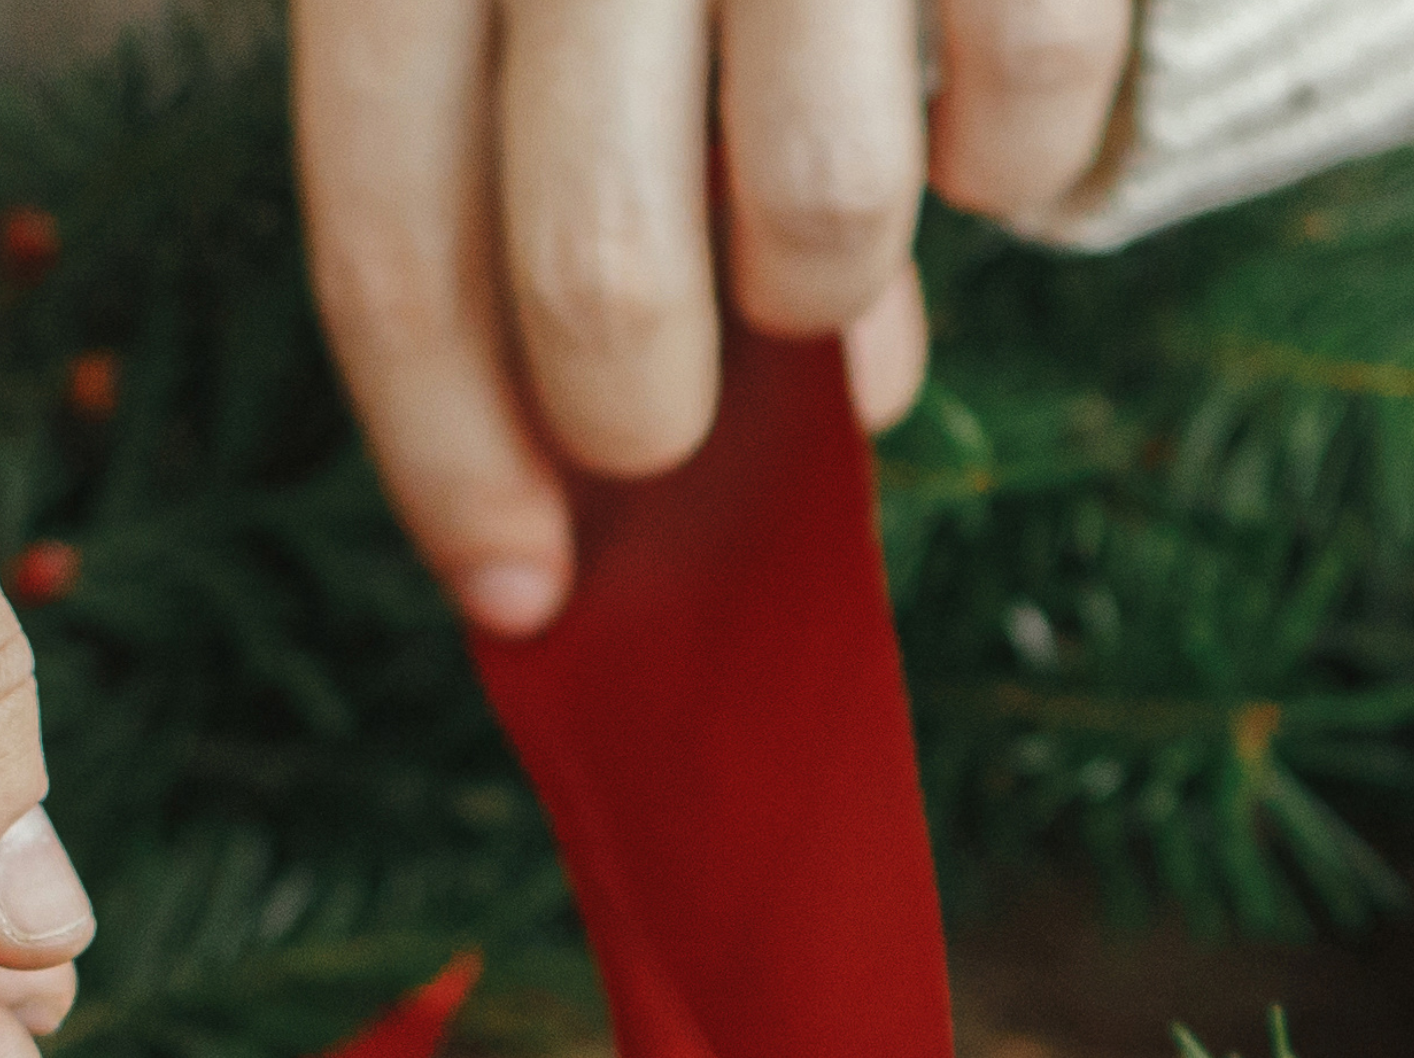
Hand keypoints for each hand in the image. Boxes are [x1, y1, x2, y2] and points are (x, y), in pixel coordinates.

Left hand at [296, 0, 1131, 628]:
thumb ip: (573, 134)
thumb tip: (658, 445)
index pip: (386, 214)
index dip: (443, 441)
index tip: (513, 586)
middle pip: (585, 263)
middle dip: (633, 411)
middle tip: (672, 427)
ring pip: (818, 219)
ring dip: (827, 286)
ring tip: (826, 218)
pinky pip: (1028, 114)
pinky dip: (1020, 167)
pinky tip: (987, 114)